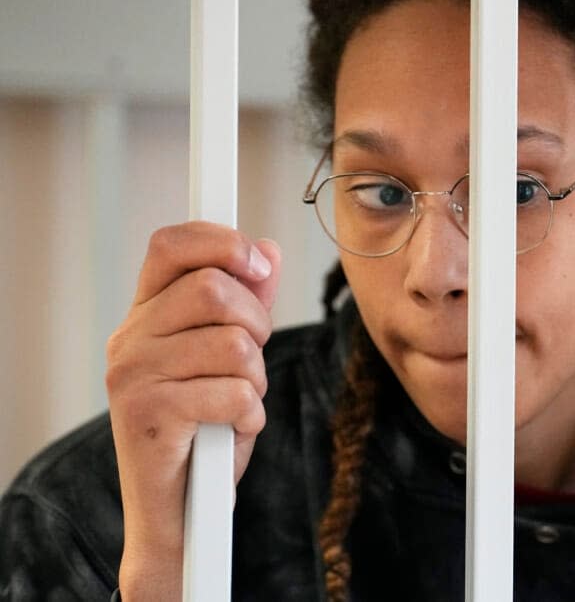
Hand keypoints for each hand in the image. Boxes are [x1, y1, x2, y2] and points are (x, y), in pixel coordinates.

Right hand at [105, 222, 281, 599]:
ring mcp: (134, 376)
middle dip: (257, 323)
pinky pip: (235, 393)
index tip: (256, 263)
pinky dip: (251, 416)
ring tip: (239, 402)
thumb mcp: (229, 357)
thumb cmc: (205, 429)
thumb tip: (267, 249)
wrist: (179, 511)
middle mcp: (130, 339)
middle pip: (214, 288)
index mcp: (146, 315)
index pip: (170, 244)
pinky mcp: (150, 415)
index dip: (221, 241)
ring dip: (257, 379)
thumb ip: (246, 302)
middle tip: (252, 360)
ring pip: (235, 344)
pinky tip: (232, 431)